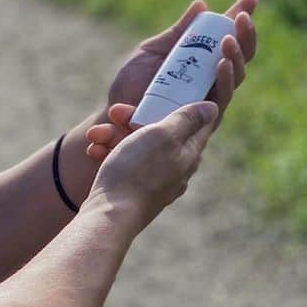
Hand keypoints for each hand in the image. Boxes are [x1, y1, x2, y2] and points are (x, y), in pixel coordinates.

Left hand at [89, 0, 258, 162]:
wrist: (114, 113)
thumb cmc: (133, 83)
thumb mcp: (154, 51)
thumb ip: (177, 32)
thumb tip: (201, 5)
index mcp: (202, 64)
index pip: (229, 41)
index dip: (241, 21)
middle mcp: (210, 82)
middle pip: (241, 59)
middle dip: (246, 37)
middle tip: (242, 16)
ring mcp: (208, 100)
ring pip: (235, 79)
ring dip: (236, 57)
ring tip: (229, 40)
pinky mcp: (201, 120)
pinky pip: (219, 101)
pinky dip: (224, 82)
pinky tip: (222, 63)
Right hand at [90, 101, 221, 232]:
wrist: (110, 215)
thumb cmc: (136, 171)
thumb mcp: (163, 135)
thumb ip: (187, 118)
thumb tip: (212, 108)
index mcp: (189, 152)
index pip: (196, 120)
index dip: (182, 101)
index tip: (166, 90)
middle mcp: (176, 167)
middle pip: (159, 130)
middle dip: (133, 118)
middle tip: (116, 112)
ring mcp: (156, 180)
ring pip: (136, 146)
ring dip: (114, 135)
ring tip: (95, 135)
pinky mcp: (136, 190)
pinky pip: (125, 164)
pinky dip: (110, 154)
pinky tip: (94, 152)